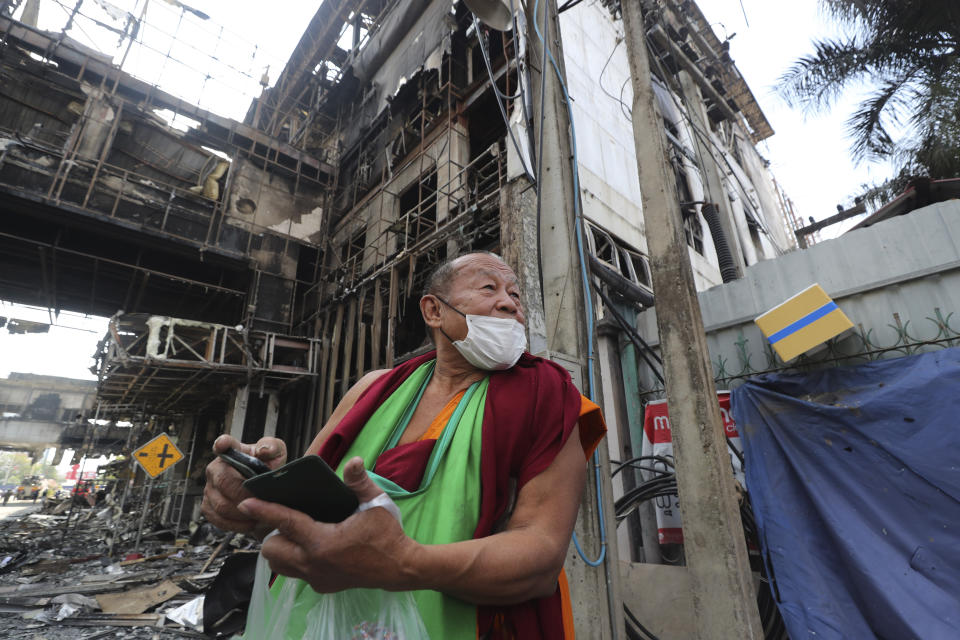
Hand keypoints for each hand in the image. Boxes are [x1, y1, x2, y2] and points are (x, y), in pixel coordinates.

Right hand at [201, 434, 286, 533]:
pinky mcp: (209, 506)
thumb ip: (272, 447)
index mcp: (233, 451)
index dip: (222, 443)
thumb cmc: (266, 469)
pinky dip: (236, 525)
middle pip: (225, 483)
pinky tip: (250, 523)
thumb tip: (264, 450)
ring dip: (243, 513)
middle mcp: (216, 468)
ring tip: (260, 514)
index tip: (223, 444)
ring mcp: (210, 488)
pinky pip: (218, 520)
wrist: (263, 490)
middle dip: (246, 495)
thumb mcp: (276, 454)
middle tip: (261, 501)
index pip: (224, 443)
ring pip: (221, 505)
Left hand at [237, 457, 418, 592]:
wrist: (400, 568)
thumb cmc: (387, 534)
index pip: (285, 522)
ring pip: (279, 565)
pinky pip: (296, 573)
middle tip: (286, 519)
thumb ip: (360, 482)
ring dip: (281, 548)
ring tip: (295, 534)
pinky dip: (295, 560)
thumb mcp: (376, 503)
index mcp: (323, 541)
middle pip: (272, 549)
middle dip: (271, 533)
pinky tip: (311, 547)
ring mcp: (316, 578)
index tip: (246, 502)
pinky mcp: (322, 585)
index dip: (264, 510)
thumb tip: (353, 461)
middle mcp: (314, 563)